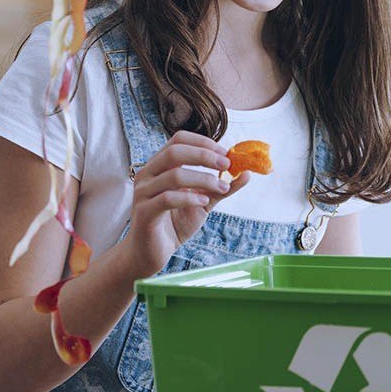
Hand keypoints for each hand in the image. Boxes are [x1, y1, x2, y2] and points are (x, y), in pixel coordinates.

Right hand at [122, 131, 248, 276]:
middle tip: (227, 165)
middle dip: (205, 155)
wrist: (152, 252)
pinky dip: (190, 198)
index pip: (179, 140)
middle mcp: (148, 174)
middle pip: (175, 151)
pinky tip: (203, 202)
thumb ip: (220, 188)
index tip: (225, 153)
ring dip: (203, 179)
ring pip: (174, 175)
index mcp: (160, 166)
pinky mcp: (144, 212)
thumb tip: (247, 173)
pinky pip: (168, 198)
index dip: (204, 142)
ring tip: (220, 188)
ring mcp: (143, 192)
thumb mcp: (203, 202)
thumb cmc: (175, 224)